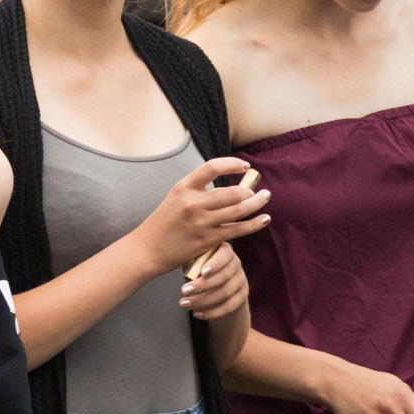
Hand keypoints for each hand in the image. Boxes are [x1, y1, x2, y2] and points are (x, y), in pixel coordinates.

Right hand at [135, 158, 270, 273]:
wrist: (148, 249)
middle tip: (258, 190)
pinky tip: (264, 219)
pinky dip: (254, 224)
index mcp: (184, 187)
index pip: (212, 167)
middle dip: (250, 190)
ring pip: (238, 210)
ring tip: (266, 197)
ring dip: (256, 203)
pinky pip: (237, 230)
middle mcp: (193, 202)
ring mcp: (201, 222)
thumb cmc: (164, 222)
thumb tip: (227, 185)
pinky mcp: (208, 240)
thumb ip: (198, 190)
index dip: (233, 164)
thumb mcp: (176, 197)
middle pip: (232, 192)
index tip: (245, 166)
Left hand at [179, 242, 249, 321]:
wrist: (215, 287)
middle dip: (203, 285)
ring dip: (203, 300)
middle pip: (224, 275)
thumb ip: (192, 263)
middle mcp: (236, 263)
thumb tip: (184, 269)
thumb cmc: (199, 270)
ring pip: (225, 292)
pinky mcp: (241, 296)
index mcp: (224, 250)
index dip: (215, 264)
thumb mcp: (195, 263)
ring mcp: (241, 280)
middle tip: (184, 291)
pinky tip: (196, 313)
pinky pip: (228, 306)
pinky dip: (211, 312)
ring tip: (185, 304)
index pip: (225, 254)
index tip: (202, 272)